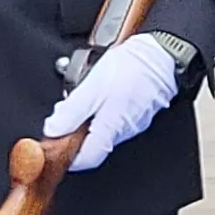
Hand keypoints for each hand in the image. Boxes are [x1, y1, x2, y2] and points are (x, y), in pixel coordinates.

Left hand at [42, 38, 182, 170]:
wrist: (160, 54)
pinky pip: (114, 120)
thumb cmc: (132, 68)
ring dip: (88, 119)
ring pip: (103, 131)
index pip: (85, 160)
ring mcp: (133, 124)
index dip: (66, 156)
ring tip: (85, 98)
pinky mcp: (138, 113)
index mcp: (111, 129)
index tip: (55, 143)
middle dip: (74, 132)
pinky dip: (102, 111)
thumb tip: (53, 129)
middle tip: (65, 113)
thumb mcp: (92, 87)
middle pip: (92, 145)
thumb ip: (71, 112)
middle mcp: (123, 132)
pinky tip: (100, 95)